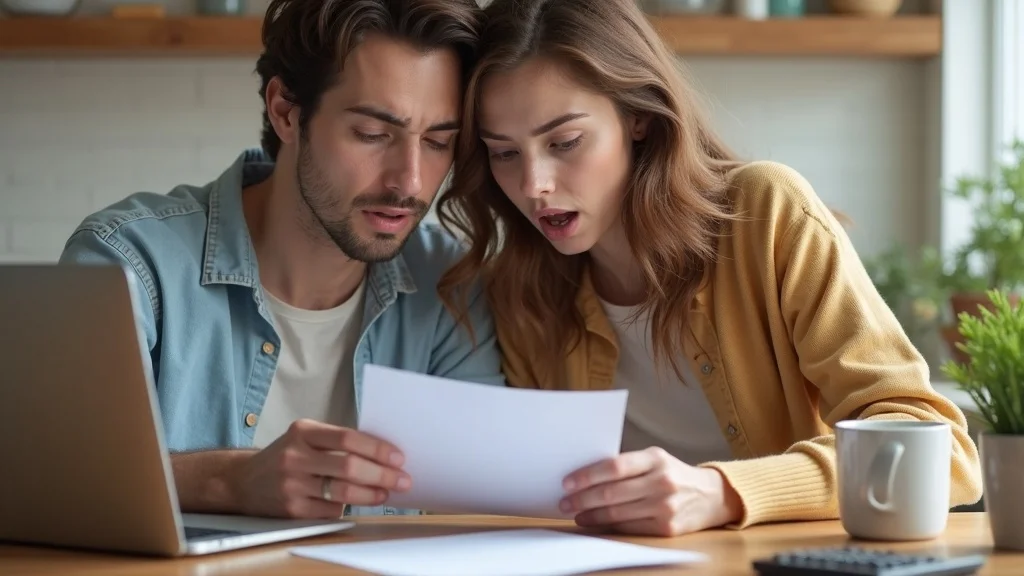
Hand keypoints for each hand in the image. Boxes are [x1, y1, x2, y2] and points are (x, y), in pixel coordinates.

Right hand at [227, 419, 410, 518]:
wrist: (243, 481)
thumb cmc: (286, 456)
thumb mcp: (305, 437)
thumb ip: (337, 442)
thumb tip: (383, 454)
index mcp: (303, 431)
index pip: (348, 438)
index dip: (377, 448)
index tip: (398, 457)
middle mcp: (295, 456)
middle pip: (349, 466)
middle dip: (382, 474)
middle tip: (402, 479)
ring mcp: (292, 484)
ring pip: (343, 491)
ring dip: (371, 493)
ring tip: (386, 493)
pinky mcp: (292, 509)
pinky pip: (331, 509)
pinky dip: (350, 506)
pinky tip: (361, 502)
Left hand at [559, 447, 742, 536]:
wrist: (711, 496)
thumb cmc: (673, 474)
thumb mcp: (655, 459)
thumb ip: (627, 465)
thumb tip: (586, 476)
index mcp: (655, 458)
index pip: (614, 466)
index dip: (587, 475)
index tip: (567, 482)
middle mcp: (661, 482)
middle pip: (611, 493)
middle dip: (582, 499)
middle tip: (564, 502)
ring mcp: (665, 507)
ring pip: (617, 514)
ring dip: (591, 516)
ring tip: (576, 514)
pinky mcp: (667, 529)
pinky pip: (629, 528)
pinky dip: (608, 527)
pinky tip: (596, 524)